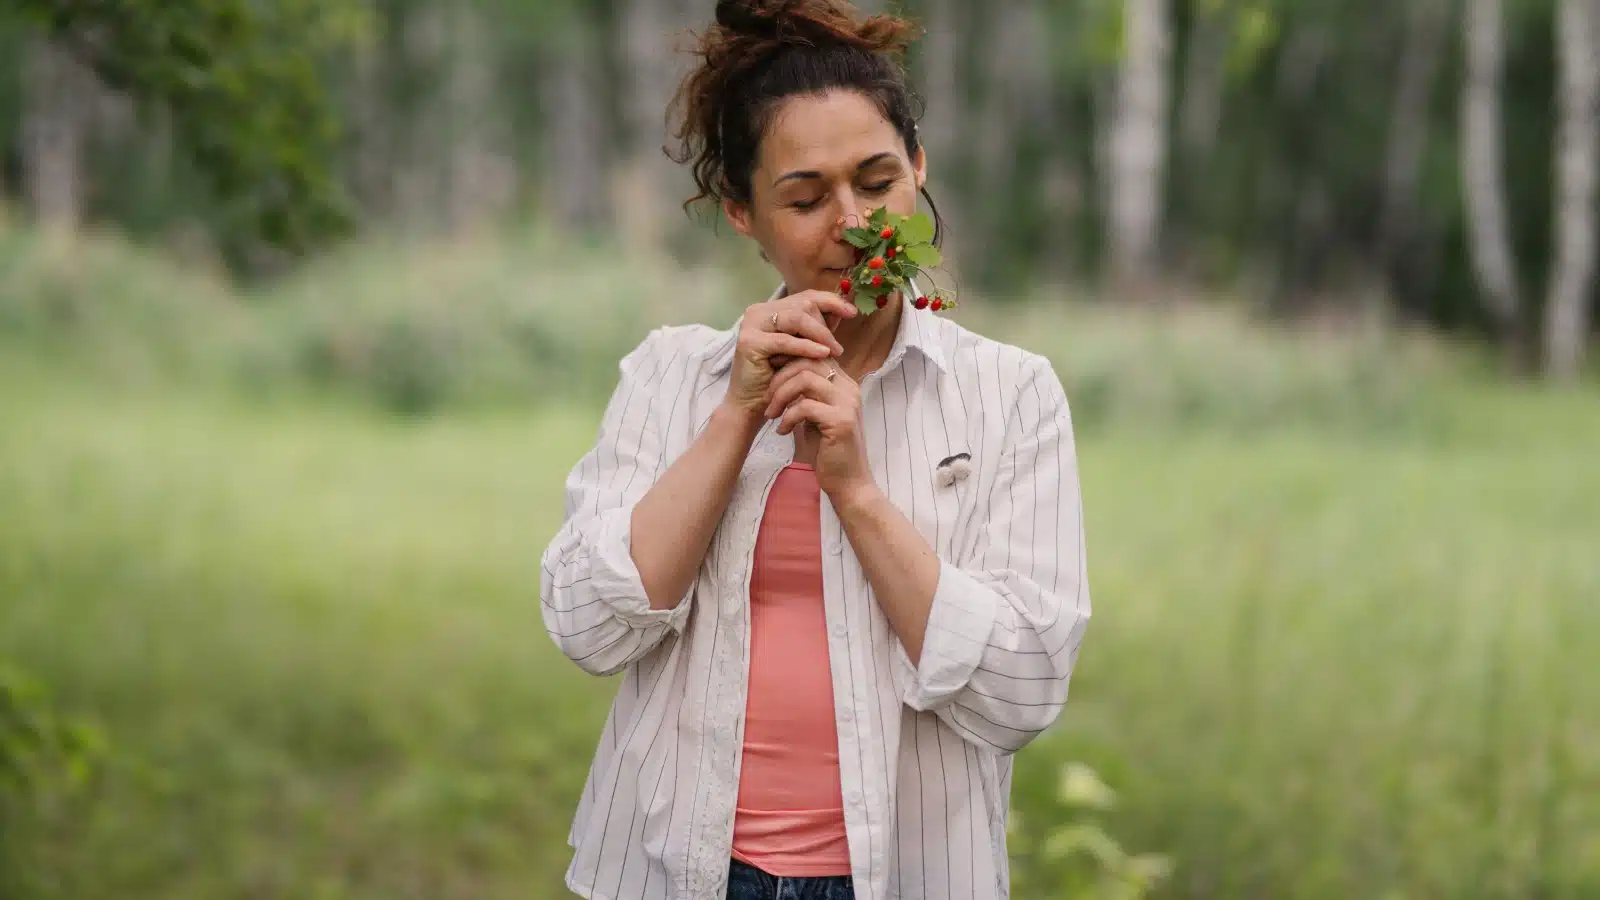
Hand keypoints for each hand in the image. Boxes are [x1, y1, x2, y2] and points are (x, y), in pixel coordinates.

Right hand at [723, 291, 857, 420]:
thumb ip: (818, 329)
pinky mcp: (749, 342)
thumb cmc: (778, 378)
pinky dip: (807, 347)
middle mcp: (758, 312)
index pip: (806, 296)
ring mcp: (752, 324)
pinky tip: (823, 354)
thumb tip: (845, 310)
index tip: (852, 312)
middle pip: (803, 304)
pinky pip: (785, 340)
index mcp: (770, 309)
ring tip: (834, 351)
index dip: (831, 301)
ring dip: (820, 334)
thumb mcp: (803, 349)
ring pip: (796, 318)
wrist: (752, 404)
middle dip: (825, 324)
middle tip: (838, 347)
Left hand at [764, 357, 872, 499]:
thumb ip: (805, 395)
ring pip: (805, 379)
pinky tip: (782, 431)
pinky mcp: (841, 421)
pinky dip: (787, 417)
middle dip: (780, 376)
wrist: (848, 483)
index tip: (768, 377)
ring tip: (771, 414)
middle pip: (808, 361)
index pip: (814, 355)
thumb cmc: (828, 451)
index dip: (788, 361)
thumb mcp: (814, 416)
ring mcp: (847, 403)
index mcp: (844, 384)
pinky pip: (805, 406)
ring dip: (780, 395)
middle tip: (766, 398)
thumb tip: (781, 375)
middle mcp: (849, 388)